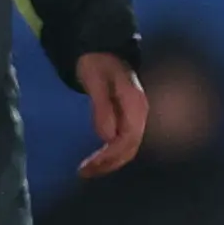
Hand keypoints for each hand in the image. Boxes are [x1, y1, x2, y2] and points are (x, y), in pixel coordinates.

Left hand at [75, 51, 146, 177]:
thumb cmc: (97, 63)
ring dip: (109, 162)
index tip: (90, 165)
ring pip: (127, 147)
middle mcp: (139, 113)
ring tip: (87, 171)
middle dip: (108, 163)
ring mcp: (135, 116)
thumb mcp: (94, 81)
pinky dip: (110, 154)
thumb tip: (106, 137)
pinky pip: (122, 141)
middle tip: (84, 173)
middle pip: (129, 147)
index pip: (128, 139)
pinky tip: (97, 160)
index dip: (111, 155)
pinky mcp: (127, 118)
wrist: (103, 51)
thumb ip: (102, 107)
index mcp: (135, 104)